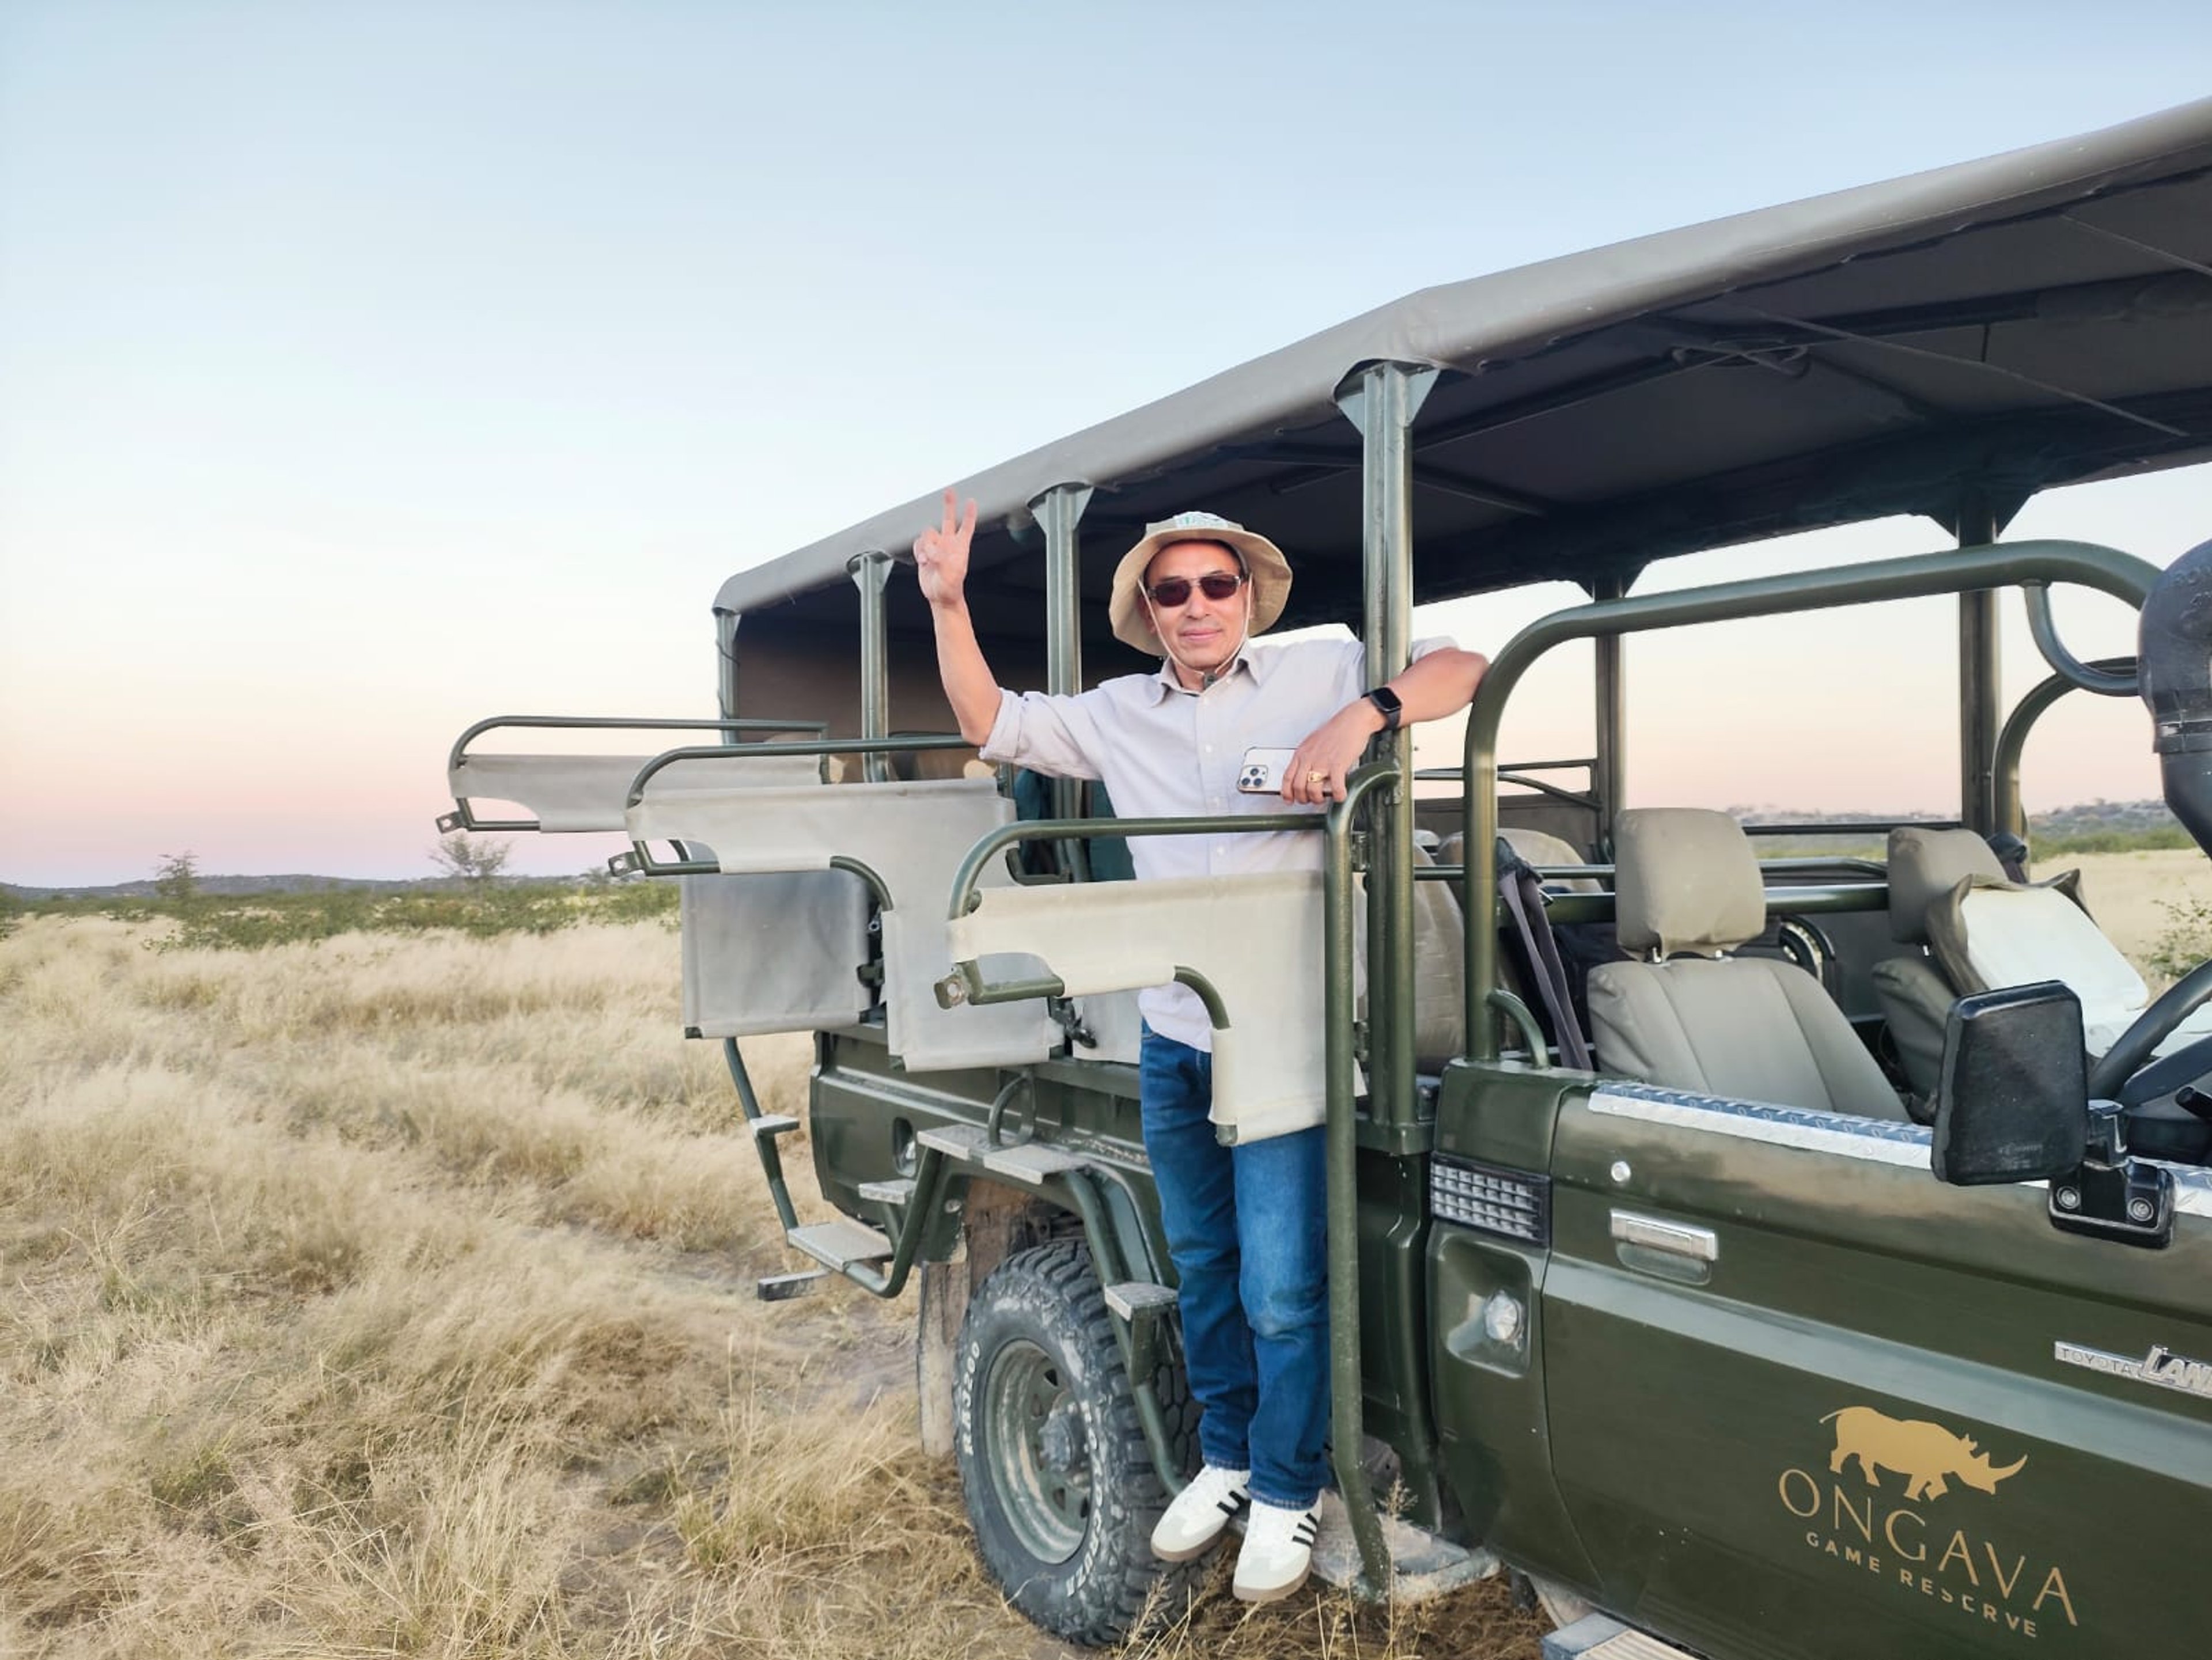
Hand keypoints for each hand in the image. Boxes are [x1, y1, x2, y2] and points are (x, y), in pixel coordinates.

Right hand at [914, 489, 976, 609]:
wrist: (940, 597)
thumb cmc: (950, 588)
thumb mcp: (951, 575)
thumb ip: (943, 560)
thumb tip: (934, 551)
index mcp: (960, 547)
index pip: (967, 526)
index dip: (969, 514)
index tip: (971, 501)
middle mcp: (948, 544)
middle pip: (948, 519)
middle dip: (949, 505)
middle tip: (949, 491)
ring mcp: (936, 547)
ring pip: (927, 534)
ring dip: (925, 546)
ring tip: (928, 560)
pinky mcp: (924, 552)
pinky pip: (917, 543)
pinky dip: (917, 551)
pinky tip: (922, 561)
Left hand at [1281, 699, 1384, 805]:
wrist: (1353, 720)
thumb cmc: (1336, 731)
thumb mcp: (1313, 743)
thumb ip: (1307, 758)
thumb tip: (1305, 772)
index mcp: (1302, 753)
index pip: (1287, 777)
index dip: (1286, 792)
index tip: (1289, 799)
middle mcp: (1309, 758)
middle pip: (1298, 787)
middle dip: (1303, 799)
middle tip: (1311, 799)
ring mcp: (1323, 762)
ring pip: (1312, 790)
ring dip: (1317, 799)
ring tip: (1324, 797)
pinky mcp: (1338, 764)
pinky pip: (1335, 787)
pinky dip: (1338, 795)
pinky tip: (1341, 795)